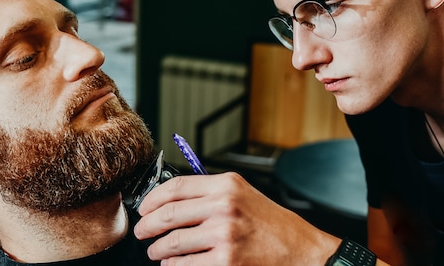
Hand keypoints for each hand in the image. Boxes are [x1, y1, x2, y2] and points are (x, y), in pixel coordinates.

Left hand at [133, 172, 339, 264]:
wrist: (301, 251)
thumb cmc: (272, 224)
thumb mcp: (243, 194)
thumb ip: (211, 192)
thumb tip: (173, 199)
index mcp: (226, 185)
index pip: (176, 186)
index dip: (153, 198)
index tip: (144, 207)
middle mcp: (224, 206)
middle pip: (169, 213)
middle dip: (148, 225)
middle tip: (141, 231)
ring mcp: (224, 235)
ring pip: (173, 242)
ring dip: (158, 249)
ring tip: (155, 251)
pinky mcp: (226, 261)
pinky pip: (186, 264)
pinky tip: (172, 264)